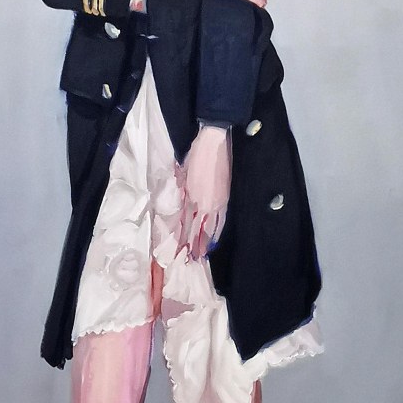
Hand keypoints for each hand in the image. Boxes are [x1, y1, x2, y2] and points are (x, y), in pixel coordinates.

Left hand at [176, 126, 231, 260]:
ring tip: (202, 255)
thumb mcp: (181, 173)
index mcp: (191, 197)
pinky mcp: (226, 197)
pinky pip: (222, 219)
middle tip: (190, 260)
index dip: (181, 239)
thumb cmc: (195, 154)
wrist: (214, 141)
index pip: (185, 223)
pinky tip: (215, 237)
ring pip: (211, 227)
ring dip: (206, 242)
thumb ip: (179, 191)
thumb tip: (176, 203)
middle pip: (198, 230)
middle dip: (194, 246)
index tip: (177, 252)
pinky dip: (217, 230)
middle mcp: (204, 203)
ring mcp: (217, 201)